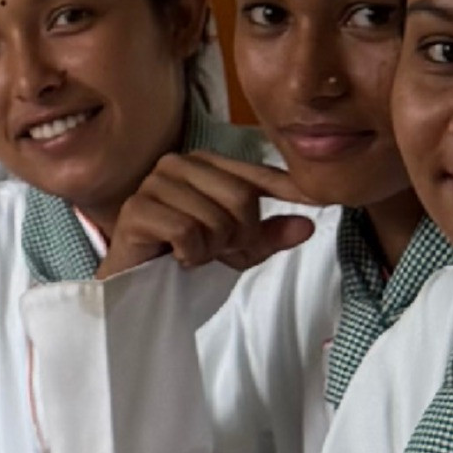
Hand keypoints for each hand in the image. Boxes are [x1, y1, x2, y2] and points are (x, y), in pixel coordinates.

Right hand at [102, 152, 313, 277]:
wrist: (132, 288)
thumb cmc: (182, 259)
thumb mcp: (235, 248)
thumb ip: (268, 235)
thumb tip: (306, 226)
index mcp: (204, 164)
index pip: (256, 175)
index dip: (288, 189)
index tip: (320, 200)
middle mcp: (177, 164)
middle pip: (241, 198)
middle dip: (240, 237)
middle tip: (218, 253)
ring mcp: (153, 184)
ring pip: (215, 219)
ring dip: (212, 249)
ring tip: (193, 255)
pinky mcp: (136, 210)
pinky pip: (187, 233)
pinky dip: (190, 255)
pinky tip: (176, 258)